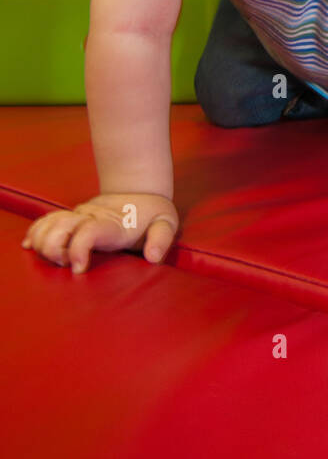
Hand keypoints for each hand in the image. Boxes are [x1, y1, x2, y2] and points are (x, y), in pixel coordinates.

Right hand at [22, 192, 179, 273]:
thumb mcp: (166, 222)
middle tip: (65, 265)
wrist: (140, 189)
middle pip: (60, 227)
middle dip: (54, 248)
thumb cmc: (153, 212)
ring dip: (43, 241)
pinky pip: (48, 220)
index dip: (79, 248)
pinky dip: (36, 231)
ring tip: (52, 258)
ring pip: (50, 223)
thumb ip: (161, 239)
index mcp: (113, 224)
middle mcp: (91, 218)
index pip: (89, 231)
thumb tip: (152, 258)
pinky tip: (30, 245)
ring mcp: (79, 216)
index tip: (78, 269)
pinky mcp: (72, 217)